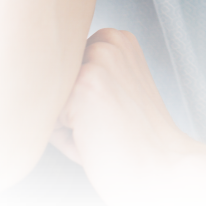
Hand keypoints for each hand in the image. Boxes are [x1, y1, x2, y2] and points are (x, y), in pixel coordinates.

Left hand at [50, 29, 197, 205]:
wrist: (161, 168)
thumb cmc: (134, 139)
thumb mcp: (118, 86)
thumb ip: (90, 69)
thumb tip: (45, 73)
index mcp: (118, 38)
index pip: (66, 67)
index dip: (82, 99)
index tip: (114, 109)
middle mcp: (110, 39)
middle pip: (55, 79)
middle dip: (70, 107)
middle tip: (108, 121)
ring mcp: (99, 57)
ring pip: (51, 96)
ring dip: (66, 120)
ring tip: (102, 128)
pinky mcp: (86, 82)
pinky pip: (49, 117)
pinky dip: (66, 137)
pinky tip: (98, 136)